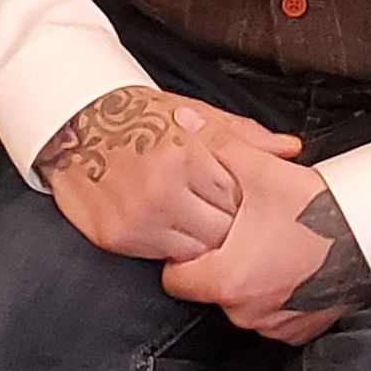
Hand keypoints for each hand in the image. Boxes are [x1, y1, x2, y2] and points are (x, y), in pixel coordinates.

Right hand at [34, 85, 302, 262]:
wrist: (79, 124)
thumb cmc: (144, 116)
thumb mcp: (197, 113)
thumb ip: (245, 136)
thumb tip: (291, 148)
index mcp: (187, 153)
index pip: (238, 195)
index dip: (245, 198)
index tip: (243, 193)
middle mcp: (163, 189)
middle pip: (221, 228)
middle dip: (230, 224)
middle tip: (226, 212)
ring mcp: (139, 217)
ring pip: (196, 249)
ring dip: (205, 239)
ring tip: (200, 217)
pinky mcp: (117, 238)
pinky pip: (164, 257)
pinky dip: (176, 247)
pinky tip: (176, 226)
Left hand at [162, 137, 370, 346]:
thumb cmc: (319, 212)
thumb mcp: (262, 171)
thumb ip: (219, 147)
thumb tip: (187, 122)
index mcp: (227, 280)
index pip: (175, 280)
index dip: (183, 253)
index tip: (200, 234)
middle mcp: (247, 311)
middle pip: (211, 287)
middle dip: (222, 258)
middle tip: (243, 228)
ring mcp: (274, 324)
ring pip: (244, 300)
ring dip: (251, 275)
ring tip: (270, 240)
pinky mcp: (298, 329)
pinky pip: (273, 312)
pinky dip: (278, 290)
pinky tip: (290, 259)